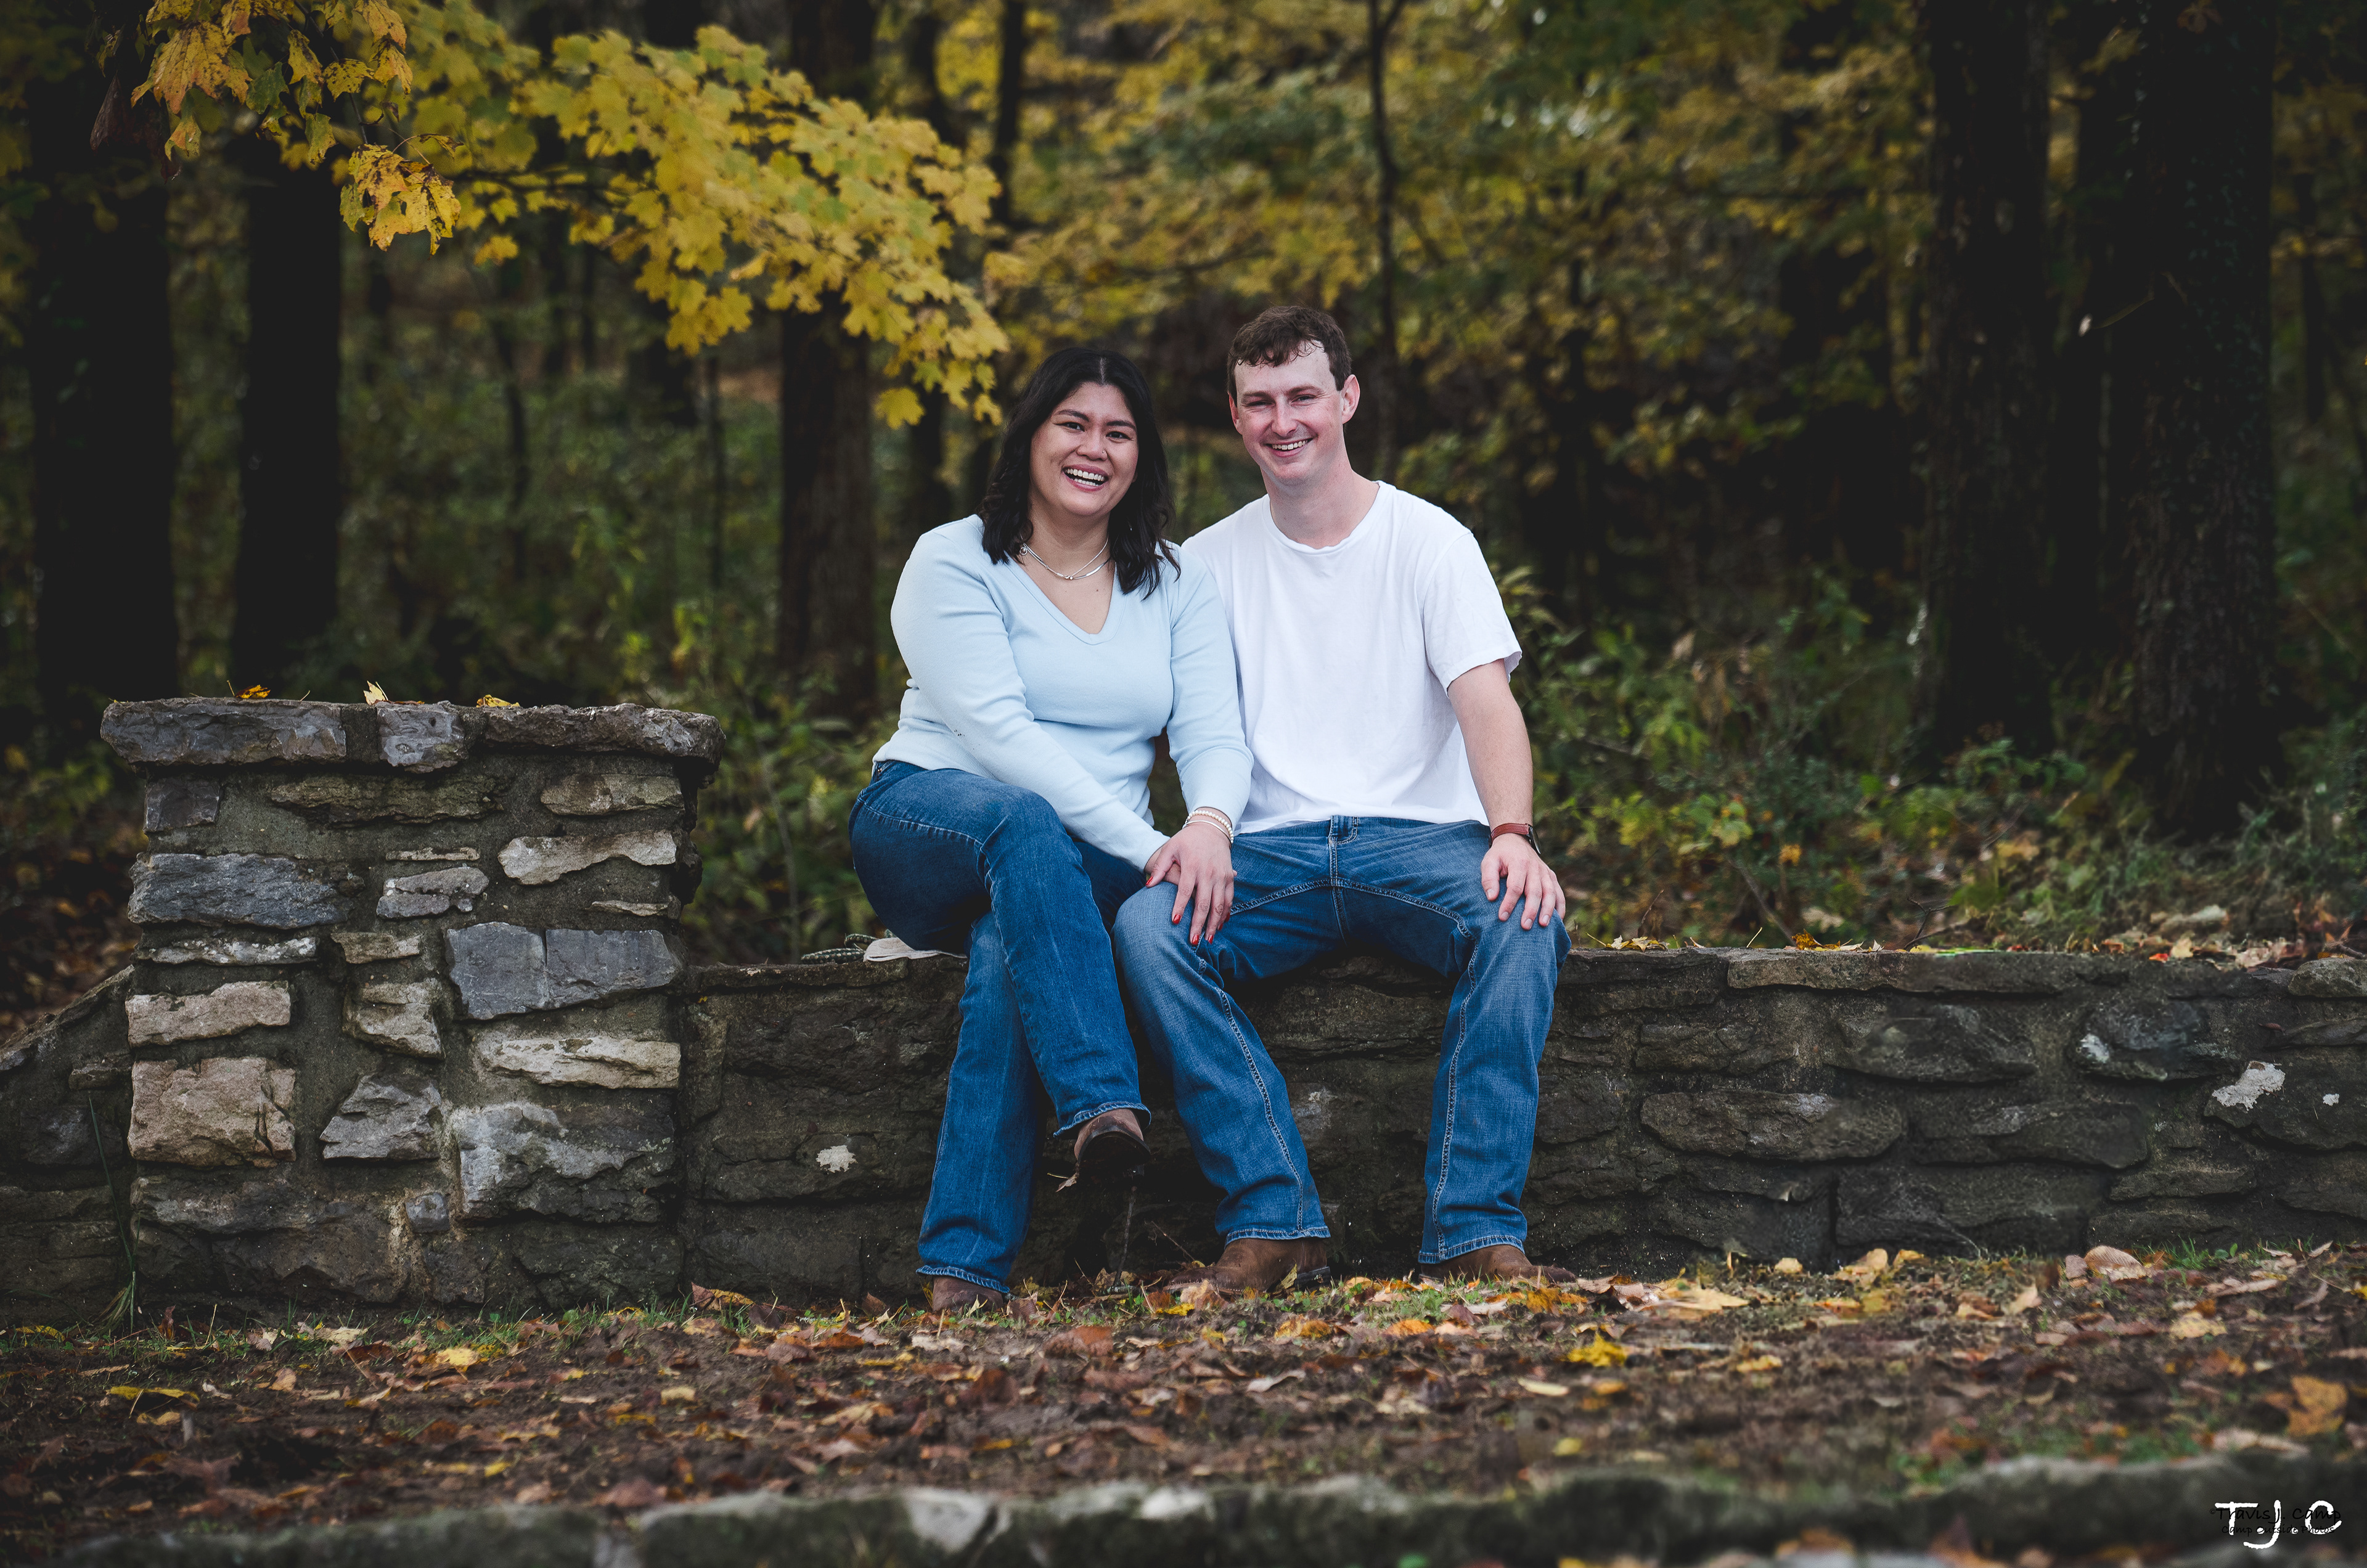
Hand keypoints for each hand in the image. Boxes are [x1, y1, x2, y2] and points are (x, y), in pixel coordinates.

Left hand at [1143, 818, 1235, 944]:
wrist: (1211, 828)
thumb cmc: (1186, 840)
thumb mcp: (1170, 848)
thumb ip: (1159, 867)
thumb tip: (1148, 886)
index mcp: (1193, 866)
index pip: (1185, 891)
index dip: (1180, 907)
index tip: (1174, 922)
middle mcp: (1209, 873)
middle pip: (1204, 903)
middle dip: (1199, 924)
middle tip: (1192, 941)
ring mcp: (1221, 876)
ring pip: (1220, 905)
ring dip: (1214, 924)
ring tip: (1208, 940)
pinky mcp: (1229, 878)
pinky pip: (1229, 899)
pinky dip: (1226, 914)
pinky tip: (1220, 926)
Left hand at [1480, 832, 1564, 929]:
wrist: (1514, 840)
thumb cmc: (1500, 855)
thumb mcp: (1488, 862)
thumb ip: (1488, 878)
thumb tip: (1491, 898)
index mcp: (1519, 863)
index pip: (1515, 886)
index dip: (1509, 903)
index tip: (1502, 917)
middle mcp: (1535, 868)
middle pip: (1534, 891)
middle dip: (1530, 910)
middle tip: (1525, 926)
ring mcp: (1545, 872)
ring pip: (1550, 893)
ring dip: (1548, 910)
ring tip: (1543, 925)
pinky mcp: (1551, 876)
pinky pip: (1558, 892)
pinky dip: (1560, 906)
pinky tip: (1558, 920)